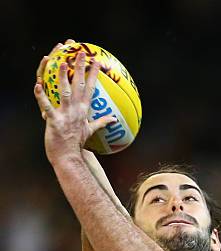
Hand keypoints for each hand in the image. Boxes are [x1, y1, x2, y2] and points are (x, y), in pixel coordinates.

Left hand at [34, 42, 115, 164]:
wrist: (68, 157)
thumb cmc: (77, 144)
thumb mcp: (90, 132)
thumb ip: (101, 123)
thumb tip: (114, 119)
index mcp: (83, 111)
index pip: (91, 89)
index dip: (93, 74)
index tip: (96, 61)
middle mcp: (76, 110)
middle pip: (79, 85)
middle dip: (80, 68)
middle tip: (81, 52)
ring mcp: (66, 115)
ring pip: (65, 92)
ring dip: (63, 77)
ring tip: (61, 62)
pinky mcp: (54, 121)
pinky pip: (47, 107)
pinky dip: (41, 97)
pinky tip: (37, 86)